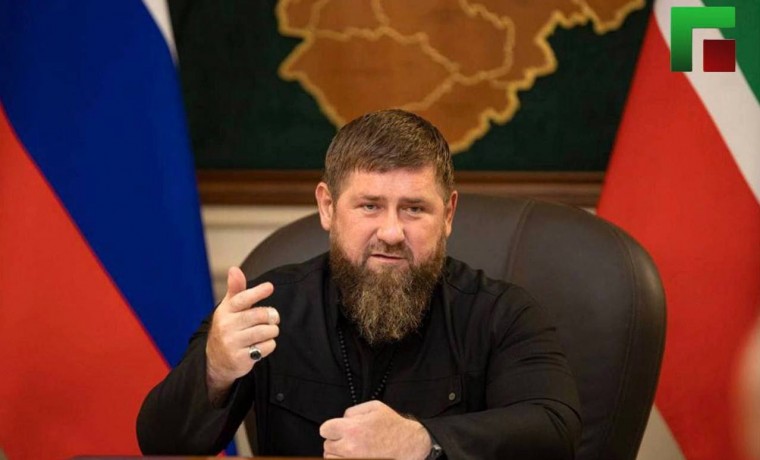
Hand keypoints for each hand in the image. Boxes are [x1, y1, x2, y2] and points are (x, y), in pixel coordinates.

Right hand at [205, 267, 278, 397]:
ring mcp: (232, 343)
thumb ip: (236, 289)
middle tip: (273, 318)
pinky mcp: (240, 359)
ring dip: (272, 331)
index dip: (257, 292)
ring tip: (266, 332)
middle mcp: (226, 327)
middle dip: (272, 316)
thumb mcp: (229, 308)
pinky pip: (266, 347)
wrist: (216, 360)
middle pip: (260, 316)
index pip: (242, 299)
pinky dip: (268, 345)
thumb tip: (234, 269)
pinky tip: (260, 345)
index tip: (269, 287)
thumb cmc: (227, 328)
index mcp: (225, 311)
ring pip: (266, 331)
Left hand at [320, 400, 431, 458]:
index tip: (338, 429)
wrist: (409, 445)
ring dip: (338, 454)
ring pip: (331, 458)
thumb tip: (341, 419)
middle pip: (327, 446)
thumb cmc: (393, 426)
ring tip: (352, 448)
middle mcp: (350, 448)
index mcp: (352, 429)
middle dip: (336, 441)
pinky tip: (354, 455)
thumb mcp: (374, 407)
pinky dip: (344, 459)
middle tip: (349, 439)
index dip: (332, 428)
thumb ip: (352, 411)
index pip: (324, 430)